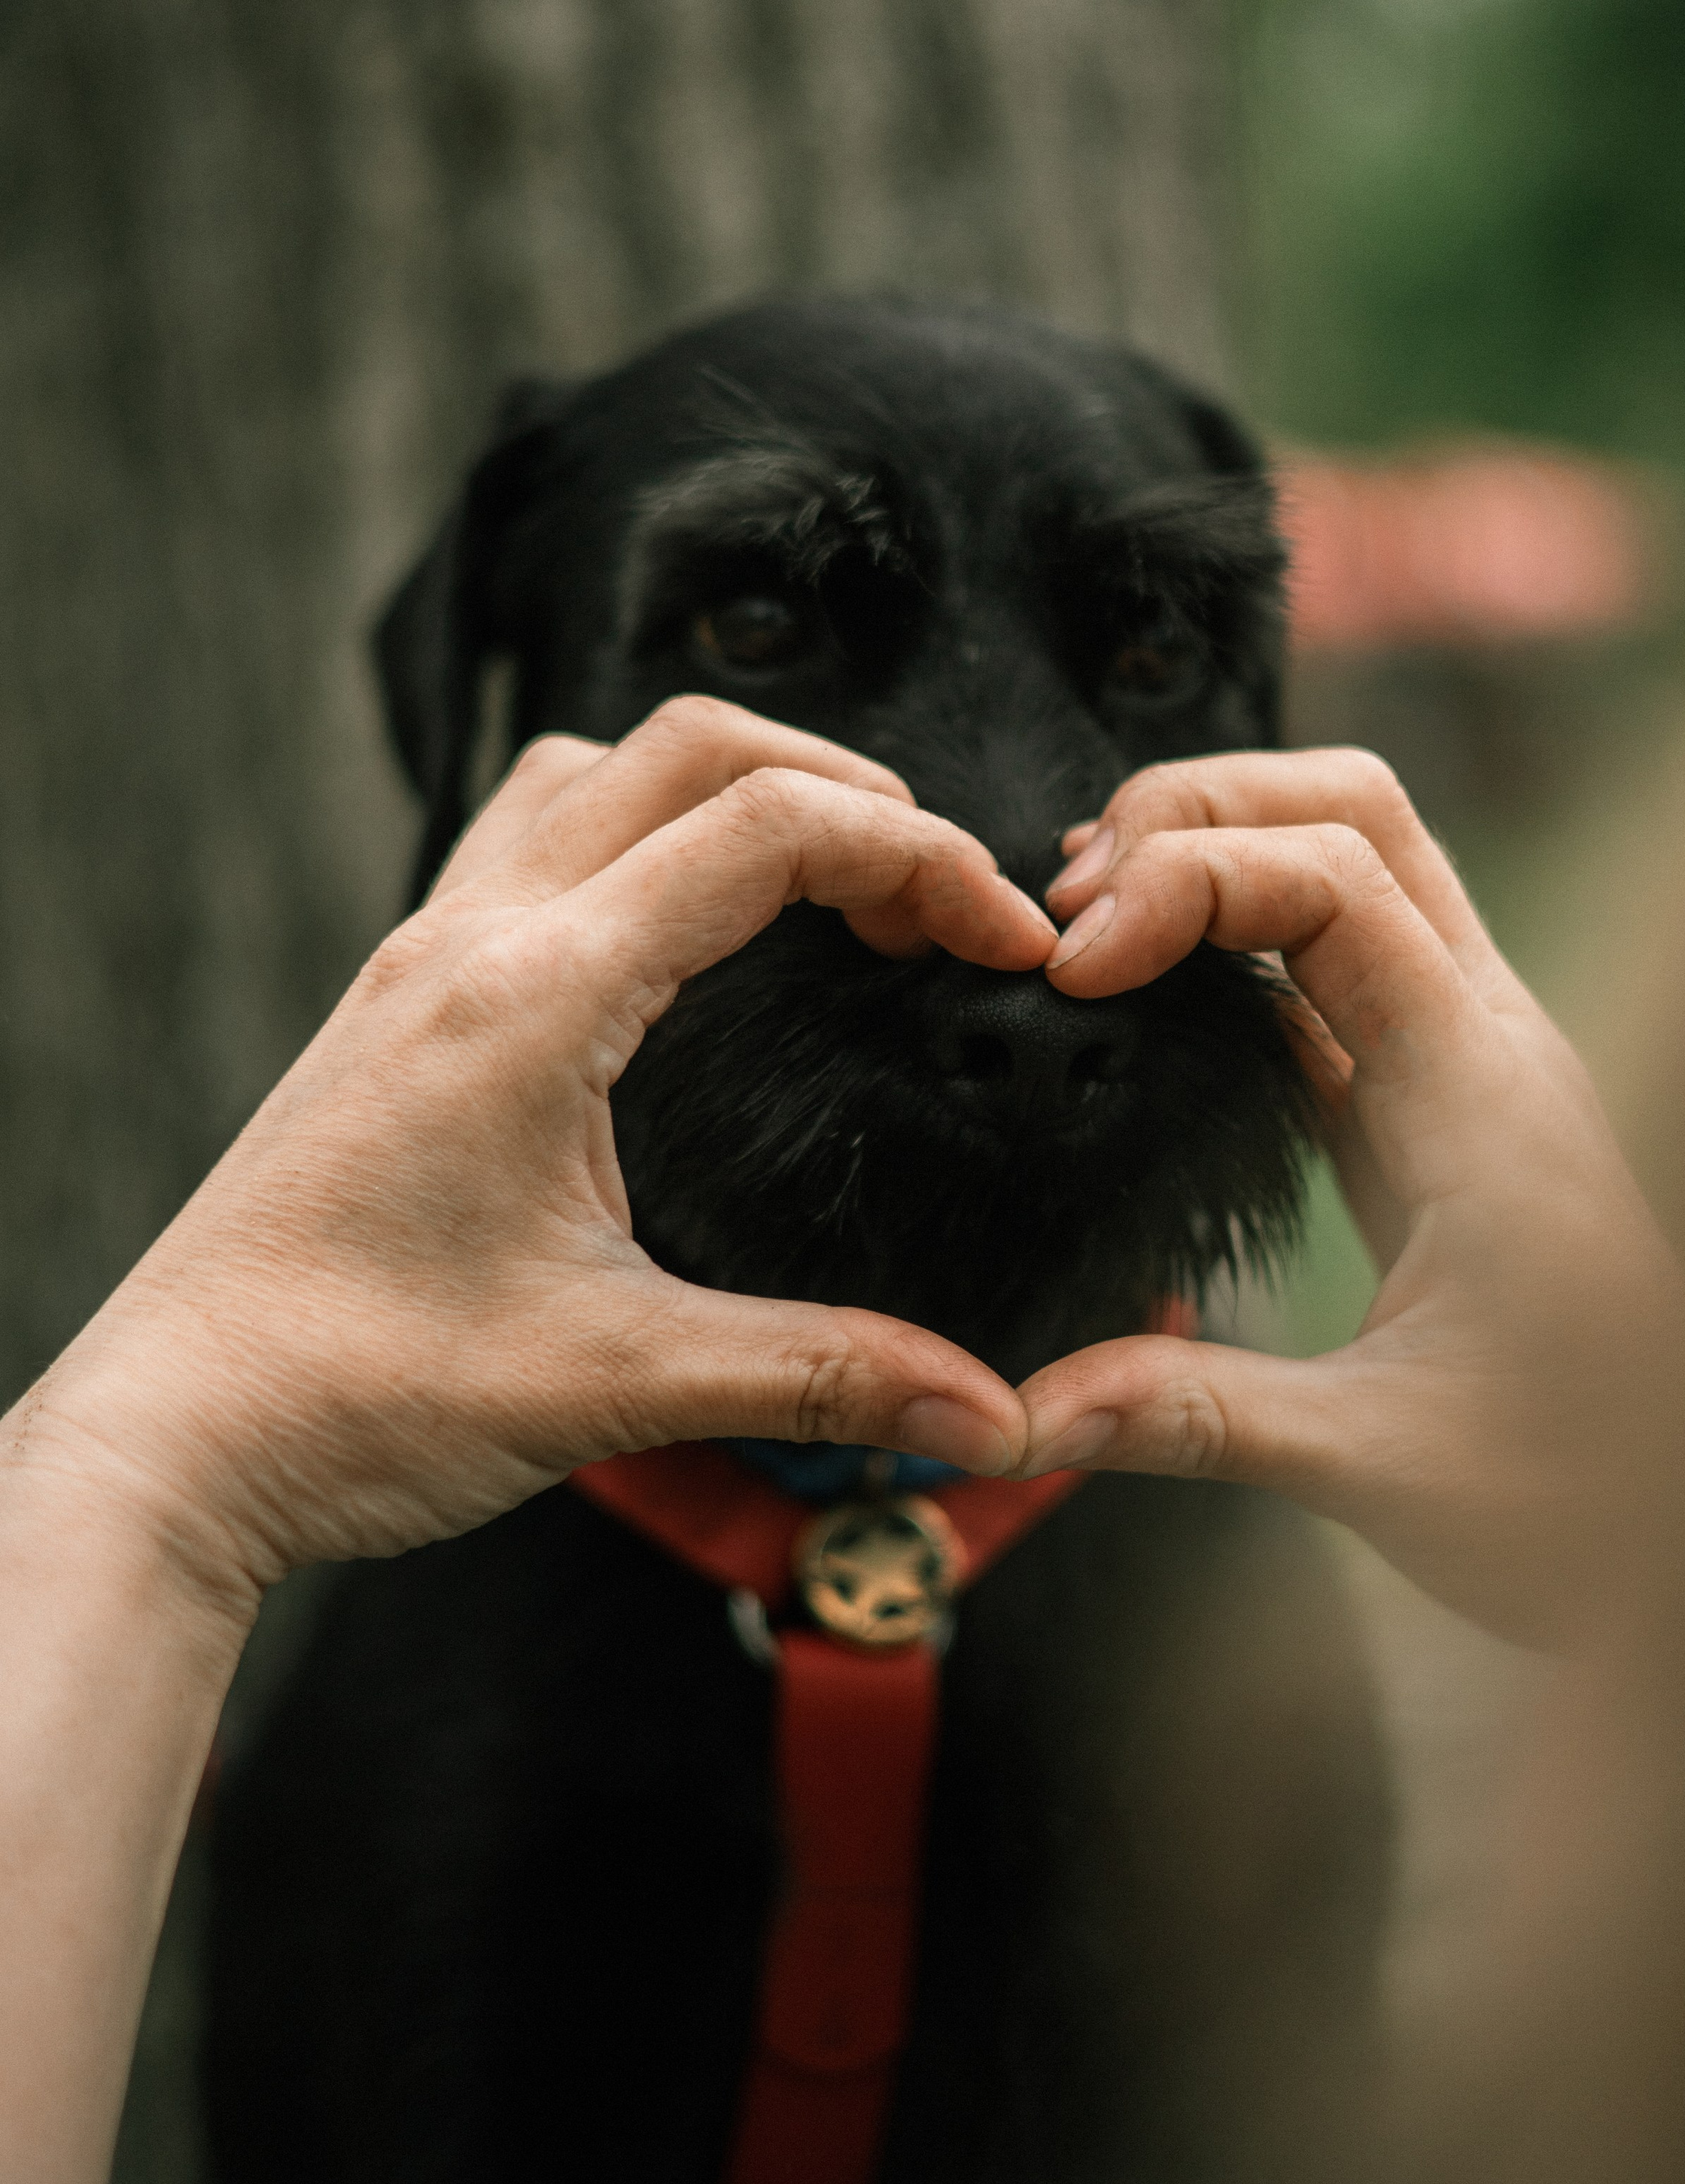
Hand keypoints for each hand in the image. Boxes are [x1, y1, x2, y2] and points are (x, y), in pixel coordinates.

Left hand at [7, 698, 1054, 1618]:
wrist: (177, 1436)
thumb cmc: (355, 1397)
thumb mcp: (618, 1382)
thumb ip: (819, 1373)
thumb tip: (988, 1416)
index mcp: (537, 998)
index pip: (766, 830)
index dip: (921, 857)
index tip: (1007, 937)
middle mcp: (470, 943)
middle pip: (685, 747)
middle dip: (844, 787)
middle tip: (939, 893)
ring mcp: (420, 962)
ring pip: (590, 772)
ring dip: (726, 790)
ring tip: (828, 889)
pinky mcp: (397, 1005)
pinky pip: (526, 845)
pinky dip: (636, 839)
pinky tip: (686, 945)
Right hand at [1021, 750, 1684, 1640]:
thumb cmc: (1576, 1495)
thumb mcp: (1379, 1465)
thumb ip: (1196, 1416)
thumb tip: (1012, 1412)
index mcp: (1483, 1092)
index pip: (1336, 880)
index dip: (1188, 880)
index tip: (1073, 964)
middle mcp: (1484, 1041)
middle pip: (1353, 812)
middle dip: (1197, 813)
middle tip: (1064, 906)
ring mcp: (1461, 1060)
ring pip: (1348, 861)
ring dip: (1217, 855)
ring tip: (1085, 929)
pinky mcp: (1427, 1103)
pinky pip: (1328, 960)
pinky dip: (1229, 938)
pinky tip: (1142, 999)